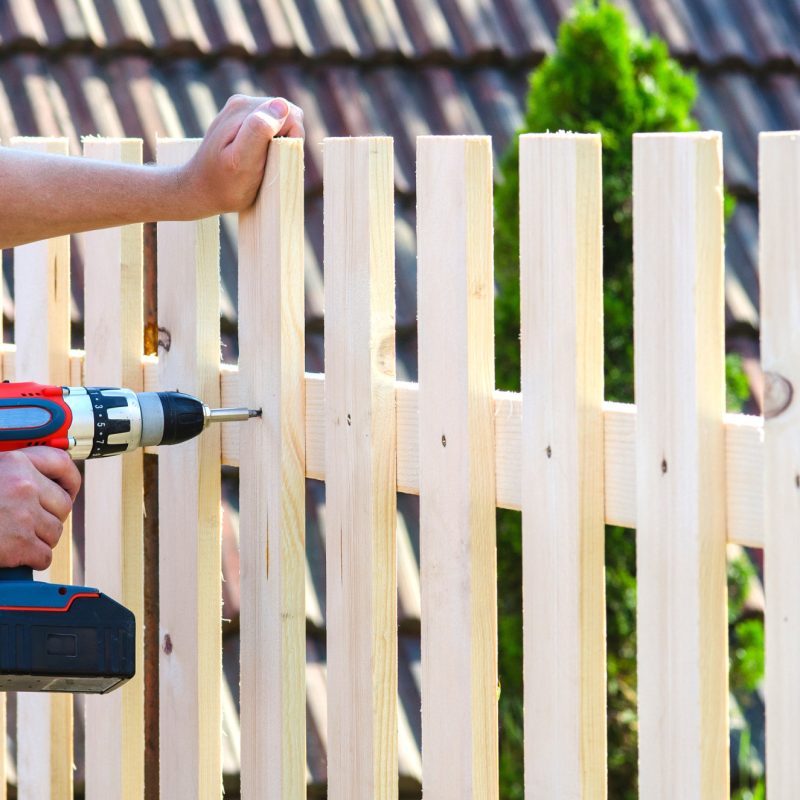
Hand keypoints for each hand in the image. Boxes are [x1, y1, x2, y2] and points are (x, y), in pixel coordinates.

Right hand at [0, 449, 80, 569]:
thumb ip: (11, 474)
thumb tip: (41, 486)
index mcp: (16, 462)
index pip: (62, 463)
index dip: (69, 479)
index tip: (68, 490)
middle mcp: (24, 485)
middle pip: (62, 505)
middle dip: (49, 517)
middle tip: (31, 523)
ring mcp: (23, 515)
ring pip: (54, 532)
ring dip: (39, 539)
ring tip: (16, 538)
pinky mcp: (20, 543)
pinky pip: (43, 555)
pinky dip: (32, 560)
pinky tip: (14, 555)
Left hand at [181, 95, 304, 216]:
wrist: (199, 190)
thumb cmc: (224, 184)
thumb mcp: (242, 161)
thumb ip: (260, 130)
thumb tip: (281, 105)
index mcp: (246, 109)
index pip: (290, 116)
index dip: (291, 141)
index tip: (276, 161)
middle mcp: (244, 102)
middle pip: (287, 116)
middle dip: (286, 141)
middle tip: (269, 165)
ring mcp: (242, 110)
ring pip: (281, 122)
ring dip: (279, 144)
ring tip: (263, 164)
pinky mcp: (242, 120)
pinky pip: (270, 127)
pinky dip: (271, 145)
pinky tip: (257, 160)